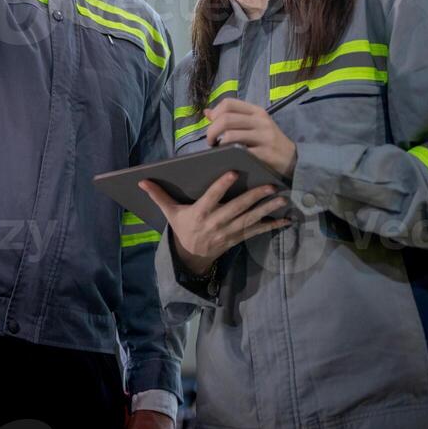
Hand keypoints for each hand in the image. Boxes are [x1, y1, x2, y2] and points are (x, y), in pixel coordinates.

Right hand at [139, 172, 290, 276]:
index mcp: (199, 214)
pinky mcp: (238, 238)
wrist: (191, 255)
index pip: (211, 197)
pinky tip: (286, 220)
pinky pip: (256, 231)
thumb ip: (158, 195)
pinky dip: (272, 226)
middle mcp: (215, 223)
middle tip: (270, 186)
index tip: (234, 173)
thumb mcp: (170, 213)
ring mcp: (228, 232)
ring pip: (250, 219)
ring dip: (267, 209)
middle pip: (237, 208)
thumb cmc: (182, 227)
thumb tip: (141, 180)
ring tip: (282, 199)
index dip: (222, 186)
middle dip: (254, 197)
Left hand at [203, 98, 297, 176]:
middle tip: (211, 140)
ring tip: (218, 148)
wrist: (293, 158)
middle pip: (226, 119)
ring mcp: (264, 136)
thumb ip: (231, 117)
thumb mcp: (253, 124)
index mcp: (256, 111)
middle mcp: (260, 121)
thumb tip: (207, 112)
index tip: (212, 124)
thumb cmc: (268, 140)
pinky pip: (240, 151)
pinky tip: (229, 156)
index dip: (215, 112)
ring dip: (219, 143)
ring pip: (230, 134)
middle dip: (212, 130)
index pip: (229, 103)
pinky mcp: (265, 153)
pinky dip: (229, 153)